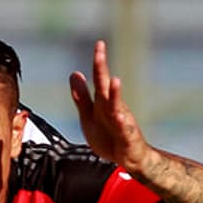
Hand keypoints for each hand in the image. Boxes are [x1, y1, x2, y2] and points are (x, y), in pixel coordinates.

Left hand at [68, 41, 150, 173]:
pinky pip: (124, 129)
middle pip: (106, 86)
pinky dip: (122, 122)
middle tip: (99, 51)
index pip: (101, 78)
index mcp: (104, 102)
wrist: (127, 158)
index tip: (100, 43)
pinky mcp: (127, 137)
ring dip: (116, 93)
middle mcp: (114, 107)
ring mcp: (122, 121)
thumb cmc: (108, 135)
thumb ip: (81, 96)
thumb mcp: (89, 114)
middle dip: (102, 69)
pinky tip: (119, 115)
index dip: (99, 62)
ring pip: (117, 106)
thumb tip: (74, 73)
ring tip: (114, 80)